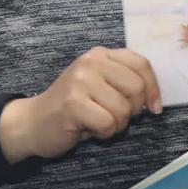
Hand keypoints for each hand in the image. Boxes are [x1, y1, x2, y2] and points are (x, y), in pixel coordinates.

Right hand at [0, 47, 159, 162]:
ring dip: (117, 125)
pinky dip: (104, 134)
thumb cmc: (74, 107)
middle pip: (136, 87)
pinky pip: (108, 123)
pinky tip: (90, 130)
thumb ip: (124, 81)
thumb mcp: (100, 85)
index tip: (154, 107)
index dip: (153, 88)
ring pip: (123, 109)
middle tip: (118, 117)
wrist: (33, 122)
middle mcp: (91, 62)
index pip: (141, 64)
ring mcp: (81, 81)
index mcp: (101, 54)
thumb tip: (155, 99)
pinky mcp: (73, 103)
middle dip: (133, 110)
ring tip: (100, 123)